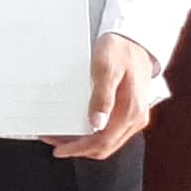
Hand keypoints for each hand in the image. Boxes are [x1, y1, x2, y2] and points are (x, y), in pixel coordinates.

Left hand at [51, 35, 157, 158]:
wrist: (135, 41)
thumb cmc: (120, 51)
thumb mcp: (106, 69)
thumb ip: (102, 97)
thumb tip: (96, 124)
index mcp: (130, 111)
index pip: (103, 141)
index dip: (79, 148)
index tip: (59, 149)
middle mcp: (135, 118)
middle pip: (105, 146)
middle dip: (78, 148)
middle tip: (54, 143)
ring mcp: (133, 117)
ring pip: (107, 140)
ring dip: (84, 143)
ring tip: (61, 137)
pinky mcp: (129, 112)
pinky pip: (111, 132)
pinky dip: (92, 134)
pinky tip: (78, 127)